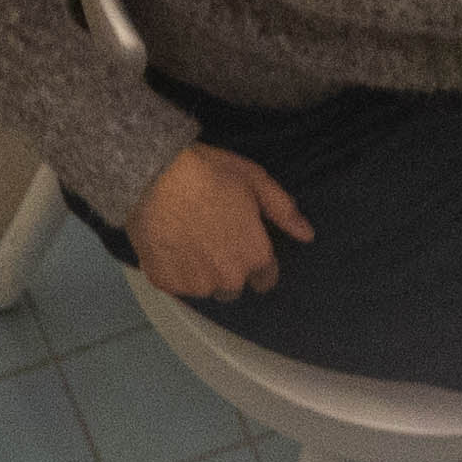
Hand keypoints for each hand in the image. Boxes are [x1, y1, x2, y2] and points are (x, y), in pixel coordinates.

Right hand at [131, 144, 311, 300]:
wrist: (154, 174)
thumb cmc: (210, 173)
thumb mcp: (255, 181)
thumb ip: (284, 211)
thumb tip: (307, 235)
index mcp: (254, 257)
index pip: (265, 279)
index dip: (256, 262)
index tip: (241, 244)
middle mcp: (228, 280)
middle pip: (233, 287)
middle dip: (226, 268)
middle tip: (211, 237)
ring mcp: (195, 285)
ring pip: (204, 287)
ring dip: (200, 271)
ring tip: (187, 239)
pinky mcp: (165, 283)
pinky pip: (175, 284)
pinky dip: (173, 269)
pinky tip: (168, 243)